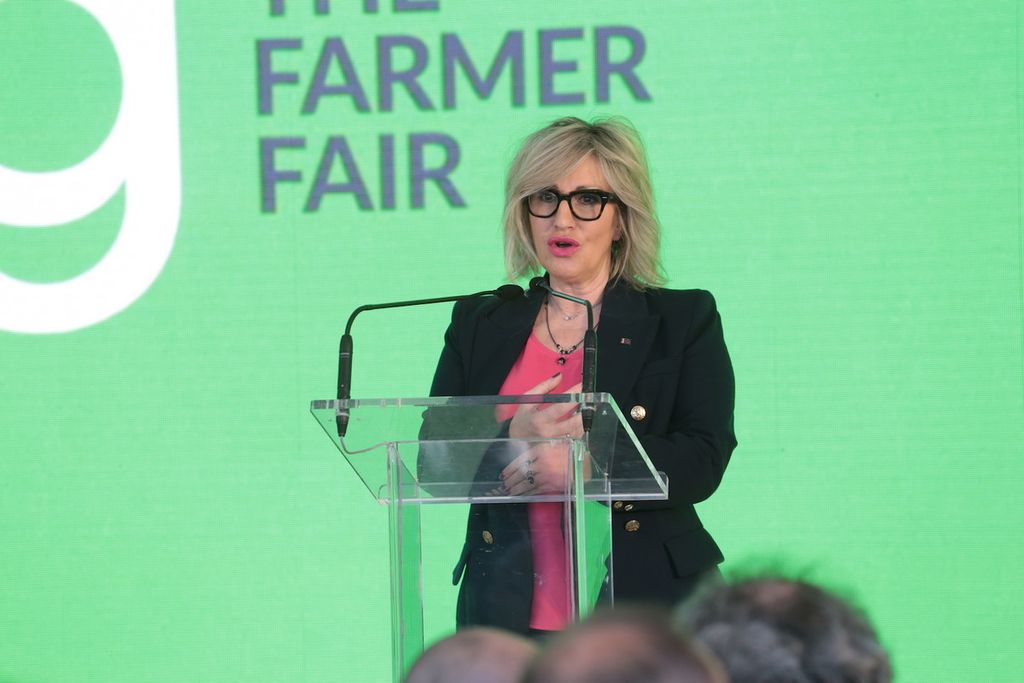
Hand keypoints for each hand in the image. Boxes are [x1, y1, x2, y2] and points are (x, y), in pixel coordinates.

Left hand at [500, 442, 570, 494]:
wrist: (581, 463)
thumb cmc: (565, 452)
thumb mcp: (549, 446)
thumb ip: (535, 453)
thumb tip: (520, 463)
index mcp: (540, 451)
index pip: (520, 461)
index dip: (510, 469)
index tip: (503, 474)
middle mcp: (542, 463)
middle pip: (522, 473)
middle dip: (511, 481)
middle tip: (505, 485)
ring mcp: (547, 475)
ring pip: (528, 483)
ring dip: (518, 489)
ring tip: (511, 492)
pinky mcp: (552, 485)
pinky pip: (537, 490)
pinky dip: (528, 493)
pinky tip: (523, 495)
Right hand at [501, 374, 582, 494]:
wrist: (516, 439)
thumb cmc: (523, 418)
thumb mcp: (528, 400)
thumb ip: (544, 387)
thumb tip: (559, 376)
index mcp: (538, 420)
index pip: (559, 407)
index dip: (572, 396)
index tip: (581, 386)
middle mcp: (547, 433)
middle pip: (572, 422)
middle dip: (584, 409)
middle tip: (589, 399)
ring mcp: (554, 442)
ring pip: (576, 431)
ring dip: (583, 418)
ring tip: (586, 408)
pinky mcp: (559, 447)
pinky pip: (575, 437)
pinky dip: (580, 427)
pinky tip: (579, 419)